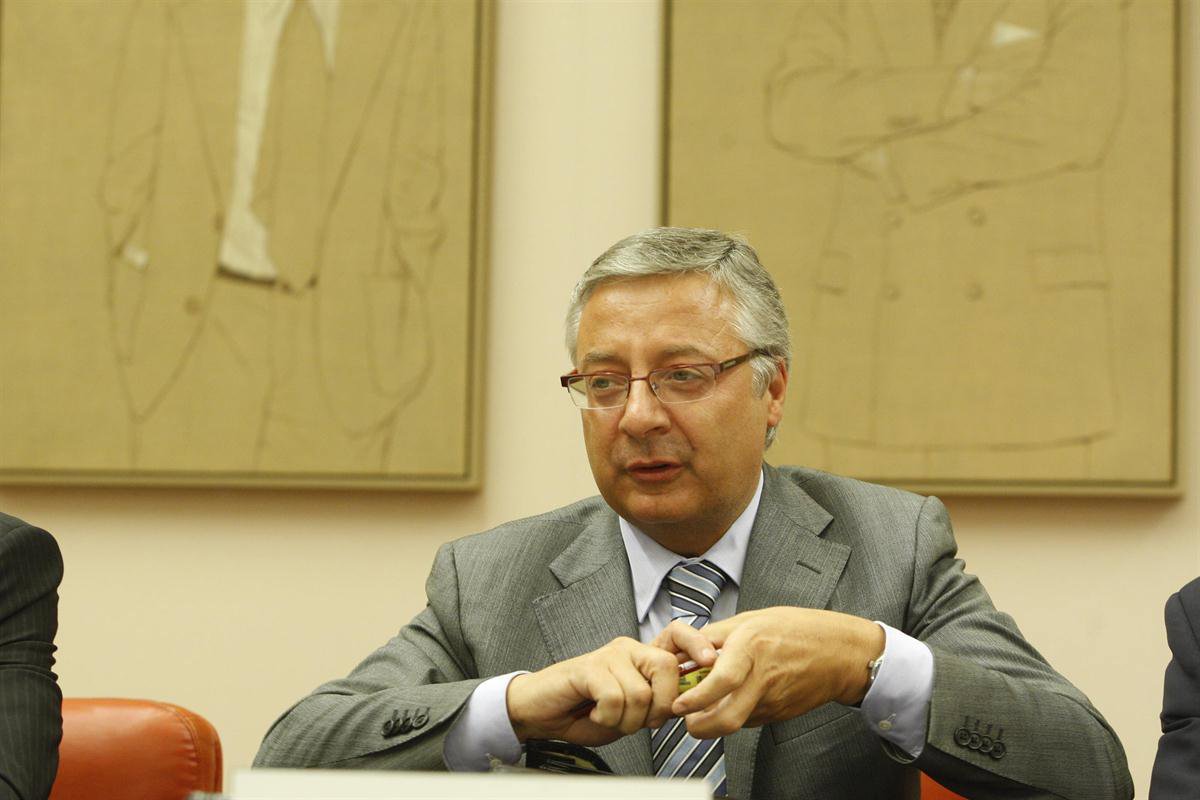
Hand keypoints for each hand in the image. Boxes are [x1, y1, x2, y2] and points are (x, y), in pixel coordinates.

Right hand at [505, 636, 708, 745]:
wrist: (542, 713)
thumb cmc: (587, 712)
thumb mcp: (631, 713)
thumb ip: (657, 704)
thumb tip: (687, 703)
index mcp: (642, 657)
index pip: (677, 634)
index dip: (697, 644)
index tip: (711, 662)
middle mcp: (628, 649)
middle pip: (666, 667)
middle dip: (660, 705)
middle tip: (641, 721)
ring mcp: (608, 655)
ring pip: (640, 693)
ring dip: (627, 720)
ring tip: (609, 718)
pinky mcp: (588, 668)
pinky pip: (614, 698)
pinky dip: (607, 717)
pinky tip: (595, 714)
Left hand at [652, 608, 884, 738]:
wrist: (841, 652)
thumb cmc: (798, 628)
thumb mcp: (751, 618)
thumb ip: (717, 635)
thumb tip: (688, 648)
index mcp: (752, 648)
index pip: (720, 681)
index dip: (696, 698)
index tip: (679, 704)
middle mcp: (763, 678)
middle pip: (727, 719)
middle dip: (700, 728)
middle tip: (687, 720)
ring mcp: (774, 700)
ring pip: (736, 722)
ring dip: (716, 720)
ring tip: (707, 705)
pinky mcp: (781, 714)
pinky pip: (751, 719)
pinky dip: (737, 714)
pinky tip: (737, 698)